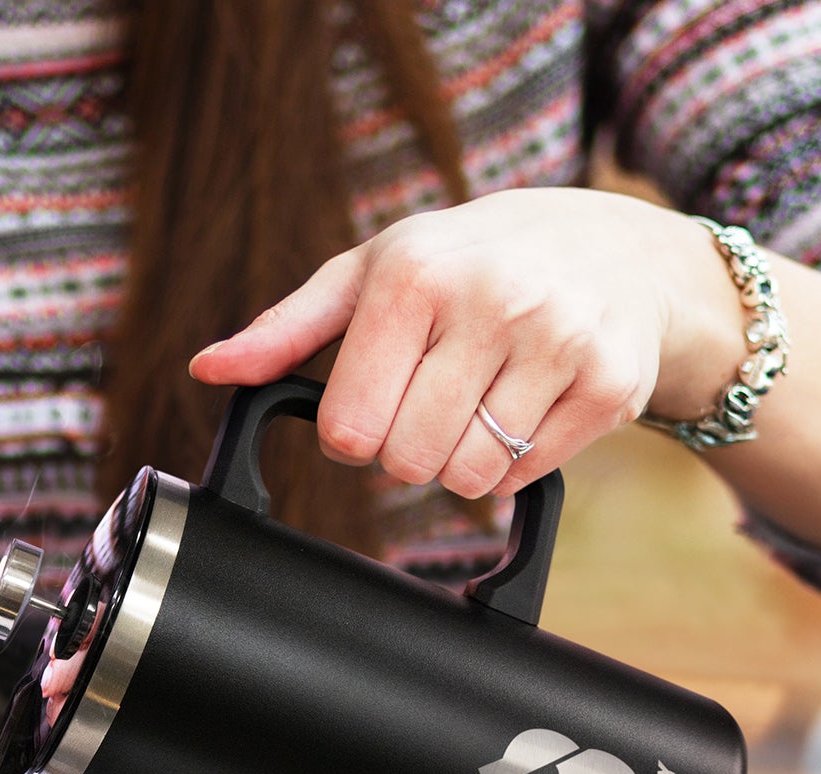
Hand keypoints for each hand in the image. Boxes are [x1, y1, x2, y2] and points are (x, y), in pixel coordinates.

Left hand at [189, 186, 747, 498]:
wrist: (609, 248)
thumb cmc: (465, 263)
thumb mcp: (369, 274)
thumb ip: (285, 330)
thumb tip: (210, 370)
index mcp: (415, 275)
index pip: (349, 428)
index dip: (351, 433)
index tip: (375, 399)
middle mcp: (492, 300)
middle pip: (407, 461)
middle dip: (406, 450)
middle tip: (430, 402)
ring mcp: (559, 342)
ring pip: (468, 477)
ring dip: (460, 461)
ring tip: (478, 403)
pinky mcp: (610, 386)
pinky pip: (526, 477)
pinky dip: (514, 464)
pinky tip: (524, 408)